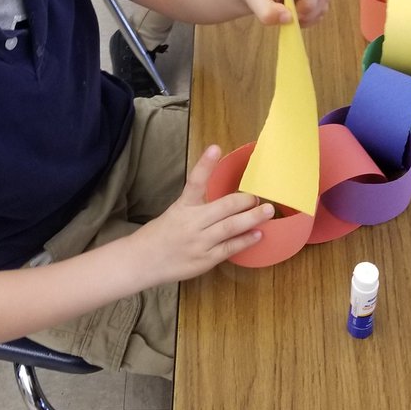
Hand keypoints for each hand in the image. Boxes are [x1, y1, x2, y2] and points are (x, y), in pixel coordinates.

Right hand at [134, 146, 273, 283]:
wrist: (142, 262)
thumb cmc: (160, 235)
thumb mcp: (175, 213)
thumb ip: (196, 206)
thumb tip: (227, 200)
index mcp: (182, 207)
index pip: (195, 182)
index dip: (205, 164)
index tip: (216, 148)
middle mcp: (191, 222)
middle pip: (222, 207)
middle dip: (244, 200)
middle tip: (260, 195)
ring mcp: (199, 242)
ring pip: (230, 227)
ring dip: (251, 218)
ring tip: (268, 211)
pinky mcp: (205, 259)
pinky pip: (229, 248)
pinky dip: (245, 240)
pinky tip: (258, 234)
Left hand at [236, 0, 329, 27]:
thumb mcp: (255, 2)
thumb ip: (267, 12)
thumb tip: (288, 18)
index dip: (306, 5)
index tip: (291, 16)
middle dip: (308, 13)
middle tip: (290, 20)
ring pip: (324, 2)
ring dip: (310, 16)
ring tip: (291, 17)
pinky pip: (322, 5)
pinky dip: (312, 15)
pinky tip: (297, 15)